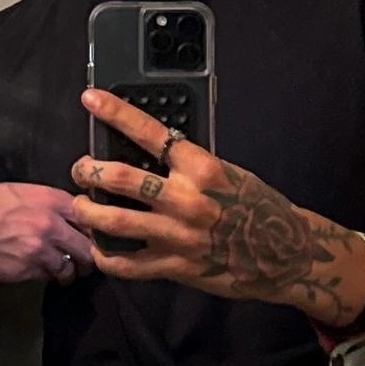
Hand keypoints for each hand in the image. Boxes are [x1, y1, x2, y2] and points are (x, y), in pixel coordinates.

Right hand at [0, 177, 94, 285]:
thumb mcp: (14, 189)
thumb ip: (41, 201)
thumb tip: (56, 211)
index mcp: (51, 198)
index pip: (90, 216)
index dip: (90, 228)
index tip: (88, 234)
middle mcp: (52, 223)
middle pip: (88, 246)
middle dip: (86, 255)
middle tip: (82, 259)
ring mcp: (41, 249)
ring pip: (70, 267)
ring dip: (67, 269)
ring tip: (60, 269)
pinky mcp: (27, 269)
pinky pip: (48, 276)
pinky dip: (46, 276)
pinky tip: (37, 270)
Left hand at [70, 88, 358, 316]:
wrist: (283, 254)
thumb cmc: (256, 207)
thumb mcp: (227, 173)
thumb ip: (188, 165)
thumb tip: (148, 151)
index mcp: (202, 168)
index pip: (150, 133)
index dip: (116, 113)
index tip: (91, 99)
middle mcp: (186, 199)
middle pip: (120, 177)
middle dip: (89, 169)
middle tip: (80, 168)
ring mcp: (177, 235)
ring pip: (114, 220)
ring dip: (87, 210)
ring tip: (80, 205)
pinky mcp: (174, 266)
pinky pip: (126, 263)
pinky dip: (105, 254)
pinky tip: (100, 247)